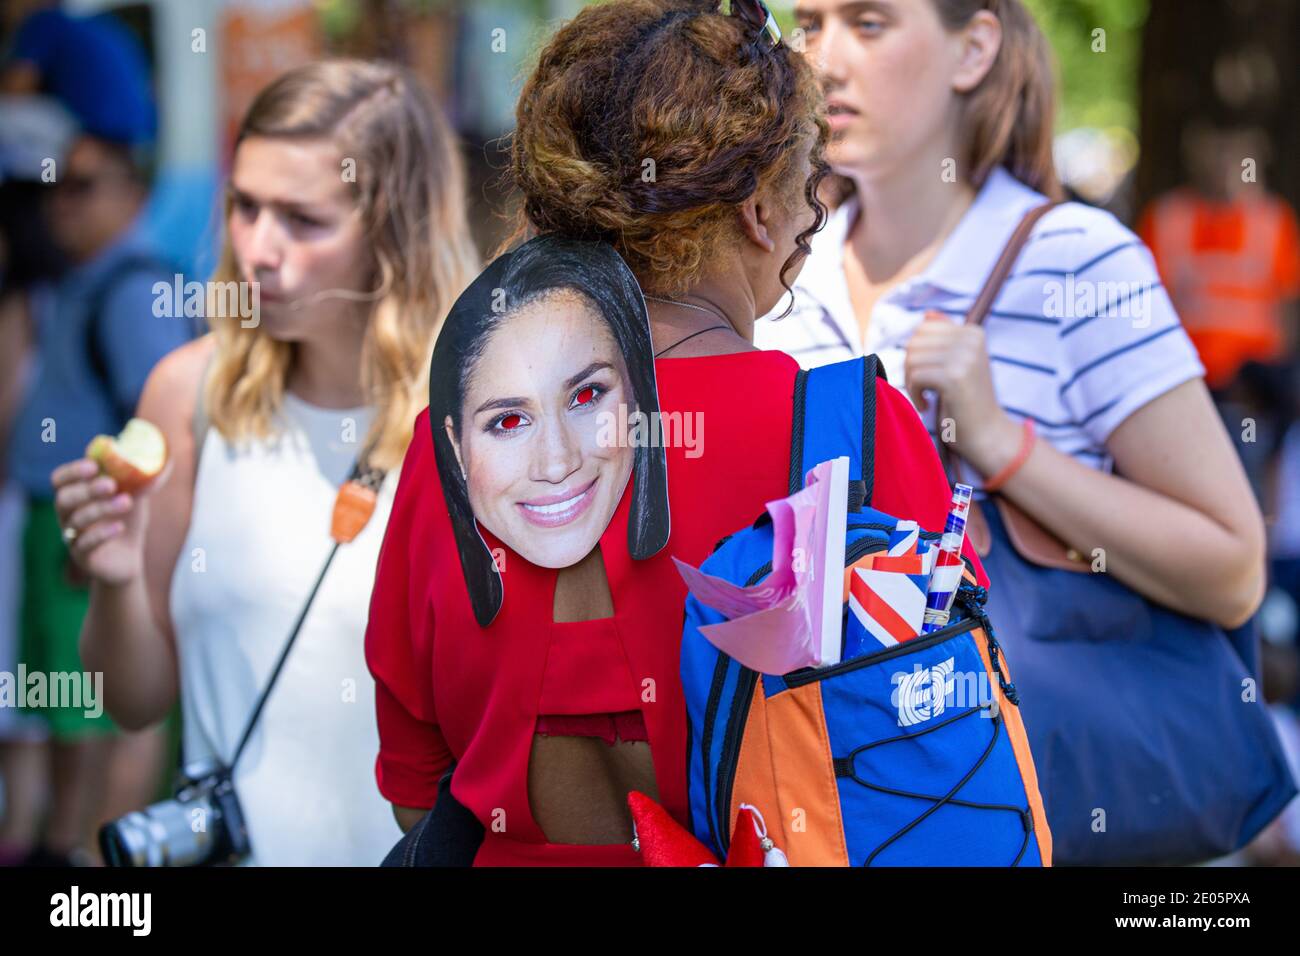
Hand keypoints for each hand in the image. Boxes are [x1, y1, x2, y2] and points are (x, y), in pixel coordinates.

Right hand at [50, 456, 169, 586]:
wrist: (130, 559)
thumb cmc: (128, 522)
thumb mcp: (137, 497)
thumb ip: (141, 478)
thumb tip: (163, 456)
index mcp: (76, 497)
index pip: (60, 480)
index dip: (73, 471)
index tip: (94, 465)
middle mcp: (68, 516)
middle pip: (63, 499)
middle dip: (86, 489)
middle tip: (110, 484)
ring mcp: (73, 537)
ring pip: (76, 520)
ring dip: (101, 508)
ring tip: (127, 501)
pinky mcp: (83, 557)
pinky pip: (85, 544)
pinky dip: (101, 533)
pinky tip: (119, 527)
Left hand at [903, 311, 1019, 475]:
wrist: (988, 433)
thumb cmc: (967, 400)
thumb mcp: (958, 363)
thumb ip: (945, 339)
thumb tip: (927, 314)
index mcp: (973, 331)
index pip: (923, 329)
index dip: (916, 353)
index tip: (927, 375)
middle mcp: (971, 339)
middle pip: (914, 343)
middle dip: (911, 368)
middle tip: (922, 389)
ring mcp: (965, 357)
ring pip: (912, 359)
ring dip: (912, 383)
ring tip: (926, 397)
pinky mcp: (955, 377)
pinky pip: (916, 377)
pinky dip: (914, 394)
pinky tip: (926, 405)